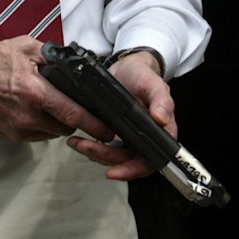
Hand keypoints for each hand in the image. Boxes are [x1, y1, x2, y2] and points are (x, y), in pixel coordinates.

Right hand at [0, 26, 114, 142]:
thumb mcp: (25, 47)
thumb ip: (53, 55)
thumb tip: (78, 63)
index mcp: (33, 92)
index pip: (72, 114)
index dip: (94, 124)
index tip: (108, 130)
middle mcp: (25, 115)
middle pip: (64, 127)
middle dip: (73, 119)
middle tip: (72, 105)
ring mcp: (14, 129)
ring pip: (49, 133)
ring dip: (54, 122)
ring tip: (46, 103)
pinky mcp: (6, 136)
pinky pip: (33, 135)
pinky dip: (38, 125)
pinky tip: (30, 108)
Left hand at [65, 50, 176, 180]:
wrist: (127, 67)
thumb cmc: (143, 75)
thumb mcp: (153, 83)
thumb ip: (161, 100)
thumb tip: (162, 119)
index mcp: (160, 133)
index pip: (151, 160)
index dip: (133, 170)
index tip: (114, 171)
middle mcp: (145, 138)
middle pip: (126, 160)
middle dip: (105, 157)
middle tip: (85, 147)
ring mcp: (128, 136)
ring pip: (112, 155)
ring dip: (94, 152)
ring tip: (76, 143)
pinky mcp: (113, 131)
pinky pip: (103, 145)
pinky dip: (91, 145)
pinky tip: (78, 138)